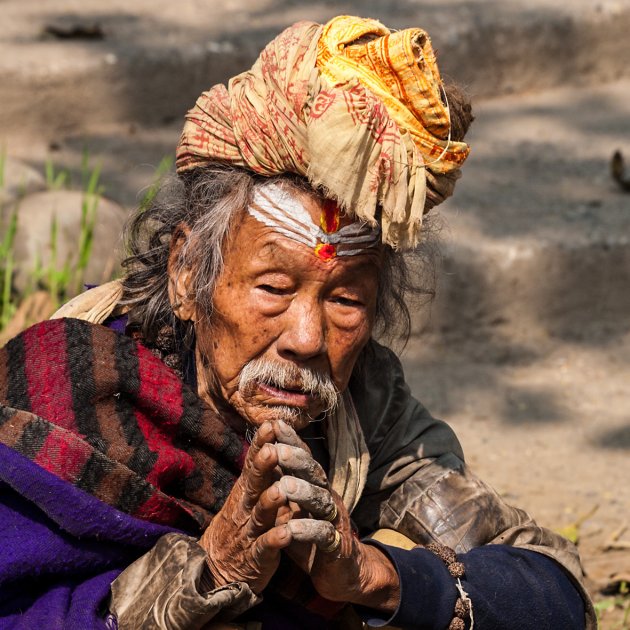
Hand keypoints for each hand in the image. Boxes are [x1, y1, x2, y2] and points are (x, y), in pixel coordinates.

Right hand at [197, 420, 339, 593]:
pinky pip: (265, 547)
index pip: (252, 464)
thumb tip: (271, 440)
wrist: (216, 573)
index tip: (270, 424)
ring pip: (260, 514)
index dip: (260, 445)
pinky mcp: (257, 556)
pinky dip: (276, 540)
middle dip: (262, 467)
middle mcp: (245, 508)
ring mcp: (250, 531)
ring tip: (279, 490)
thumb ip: (258, 473)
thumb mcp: (245, 497)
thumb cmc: (239, 527)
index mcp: (245, 492)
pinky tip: (286, 533)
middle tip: (270, 449)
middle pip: (254, 484)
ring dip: (269, 501)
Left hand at [271, 425, 399, 612]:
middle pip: (313, 472)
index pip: (303, 457)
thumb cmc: (311, 535)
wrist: (343, 572)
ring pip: (320, 500)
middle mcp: (326, 497)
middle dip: (295, 460)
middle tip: (276, 449)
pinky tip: (291, 529)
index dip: (290, 440)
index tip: (273, 424)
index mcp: (314, 485)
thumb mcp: (292, 508)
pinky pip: (323, 535)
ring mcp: (334, 520)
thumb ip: (279, 484)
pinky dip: (307, 531)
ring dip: (301, 493)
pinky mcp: (336, 545)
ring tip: (283, 487)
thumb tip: (260, 454)